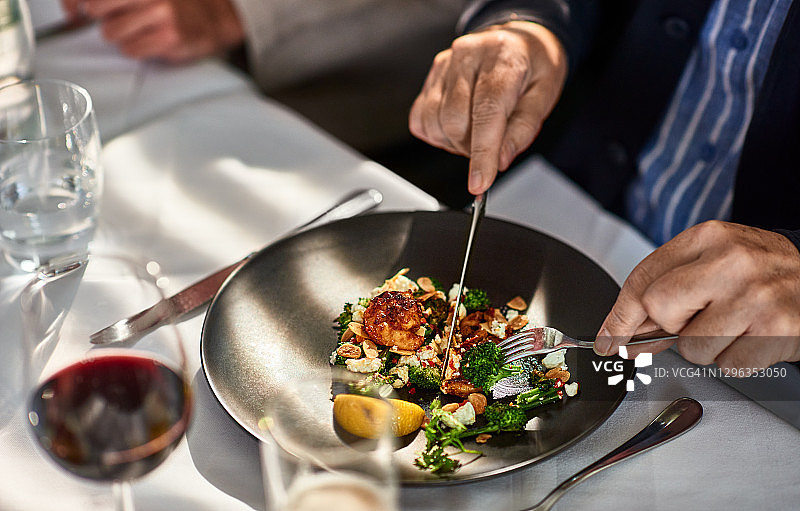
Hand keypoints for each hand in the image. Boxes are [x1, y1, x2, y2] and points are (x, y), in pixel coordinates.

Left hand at [61, 0, 244, 61]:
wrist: (215, 17)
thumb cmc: (176, 4)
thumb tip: (75, 8)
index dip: (75, 3)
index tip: (75, 11)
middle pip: (96, 8)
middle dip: (104, 16)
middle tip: (120, 17)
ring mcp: (160, 13)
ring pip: (111, 32)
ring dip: (122, 36)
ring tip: (142, 30)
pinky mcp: (168, 37)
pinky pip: (131, 50)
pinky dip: (138, 49)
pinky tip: (152, 40)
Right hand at [409, 21, 566, 194]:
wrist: (518, 39)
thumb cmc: (533, 65)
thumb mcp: (544, 95)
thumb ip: (522, 129)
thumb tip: (499, 160)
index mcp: (502, 58)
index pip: (486, 111)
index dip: (481, 153)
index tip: (480, 183)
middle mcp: (468, 56)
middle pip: (455, 120)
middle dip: (471, 148)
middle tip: (491, 146)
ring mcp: (444, 65)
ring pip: (435, 122)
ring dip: (454, 142)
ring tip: (477, 132)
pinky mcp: (431, 77)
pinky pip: (421, 118)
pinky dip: (437, 134)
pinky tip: (458, 126)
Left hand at [595, 220, 799, 371]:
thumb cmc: (761, 272)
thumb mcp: (713, 263)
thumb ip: (668, 292)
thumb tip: (623, 334)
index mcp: (706, 238)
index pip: (642, 280)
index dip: (618, 316)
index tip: (608, 339)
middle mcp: (730, 261)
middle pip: (660, 309)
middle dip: (672, 325)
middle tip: (699, 318)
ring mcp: (754, 296)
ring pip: (692, 347)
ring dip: (707, 347)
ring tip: (734, 325)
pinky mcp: (777, 329)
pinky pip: (728, 365)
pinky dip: (736, 359)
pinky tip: (752, 337)